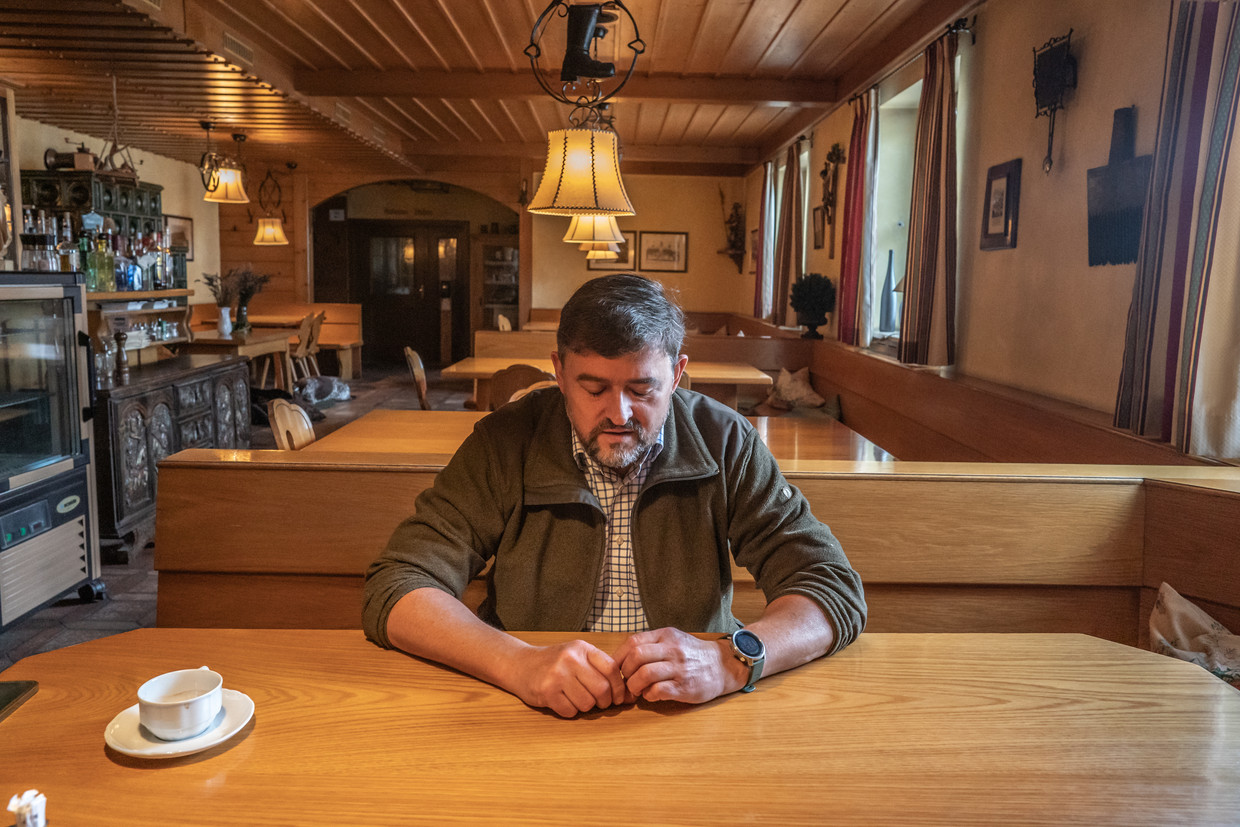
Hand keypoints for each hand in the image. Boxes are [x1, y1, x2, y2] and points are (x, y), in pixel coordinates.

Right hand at [506, 640, 628, 717]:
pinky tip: (563, 701)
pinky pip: (570, 711)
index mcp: (582, 648)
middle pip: (602, 689)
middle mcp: (570, 659)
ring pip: (587, 703)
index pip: (611, 669)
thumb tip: (630, 696)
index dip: (620, 687)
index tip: (619, 697)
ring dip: (585, 706)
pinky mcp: (546, 692)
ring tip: (576, 698)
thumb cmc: (554, 662)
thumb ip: (601, 670)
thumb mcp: (577, 656)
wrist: (520, 664)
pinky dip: (570, 711)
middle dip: (604, 702)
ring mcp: (557, 675)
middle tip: (599, 703)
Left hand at [612, 627, 746, 703]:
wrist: (723, 666)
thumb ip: (651, 645)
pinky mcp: (684, 687)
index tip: (616, 668)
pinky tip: (651, 695)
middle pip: (636, 657)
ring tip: (637, 690)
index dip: (619, 657)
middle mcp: (672, 649)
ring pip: (644, 674)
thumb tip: (623, 658)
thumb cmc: (693, 654)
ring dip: (634, 685)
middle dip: (624, 672)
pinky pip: (657, 691)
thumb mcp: (673, 640)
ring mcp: (679, 668)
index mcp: (666, 636)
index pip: (633, 641)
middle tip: (626, 681)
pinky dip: (648, 695)